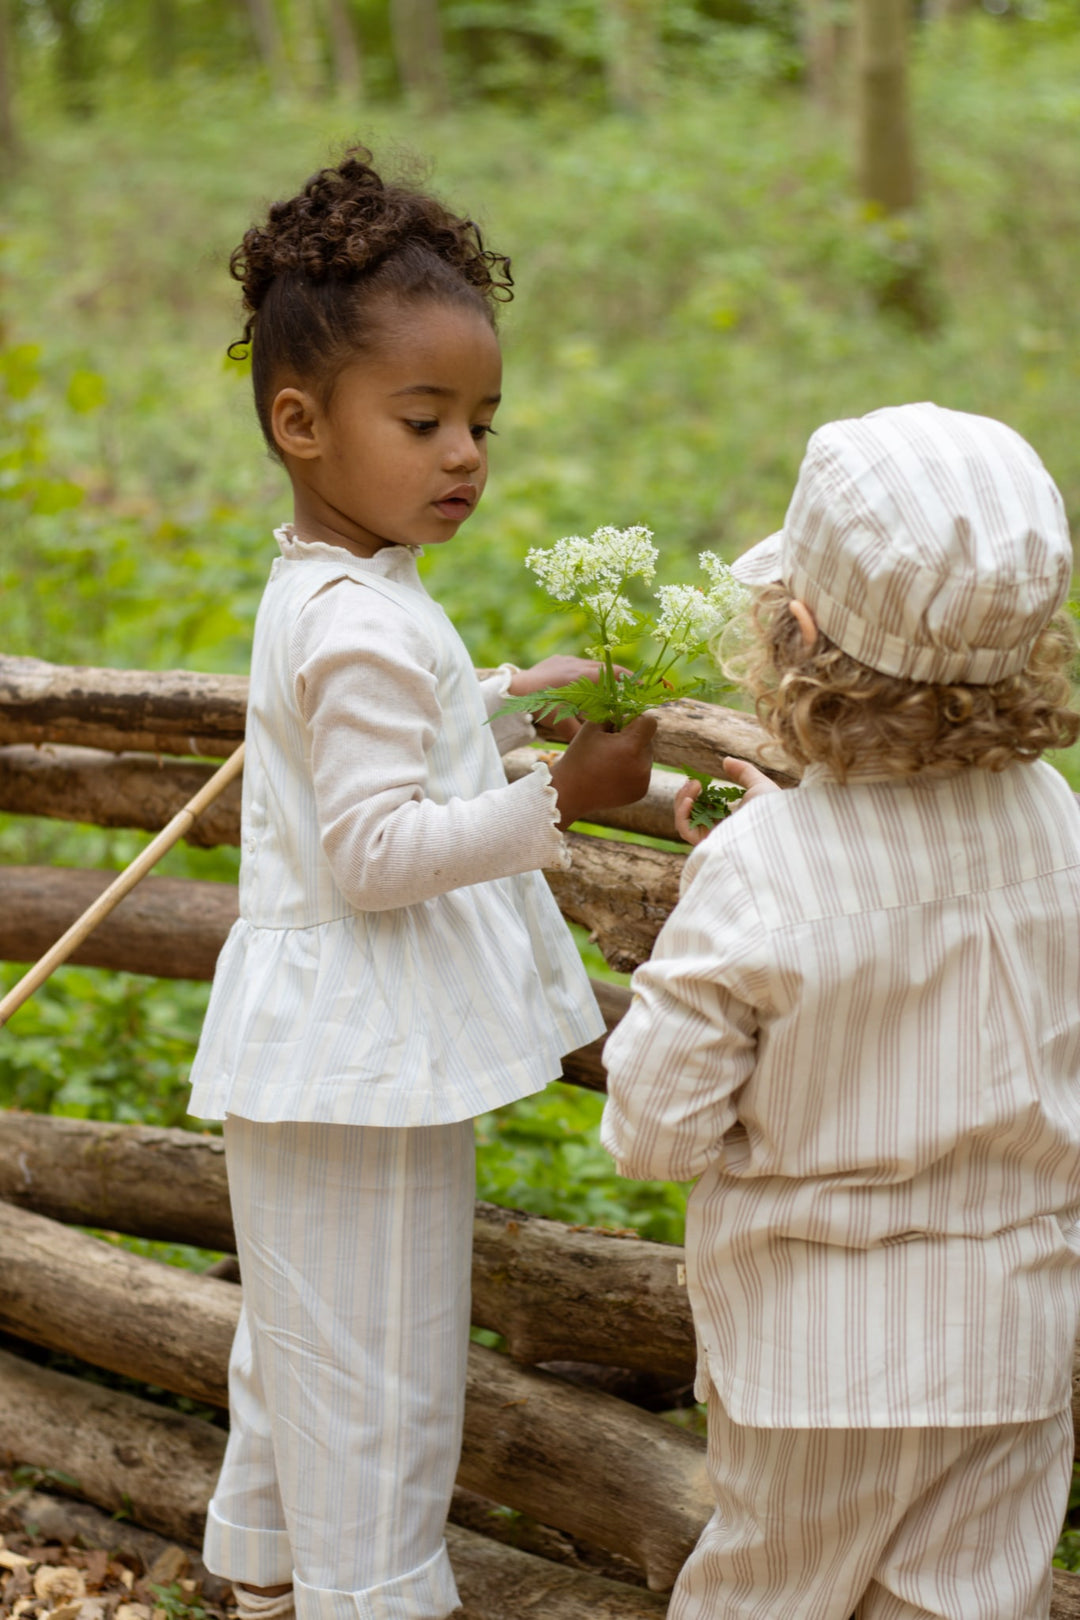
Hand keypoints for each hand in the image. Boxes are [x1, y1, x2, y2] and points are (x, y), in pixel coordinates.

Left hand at [508, 656, 629, 742]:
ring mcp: (568, 660)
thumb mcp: (562, 724)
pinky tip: (584, 687)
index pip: (617, 675)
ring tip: (608, 691)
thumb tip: (597, 745)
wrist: (511, 690)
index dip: (634, 680)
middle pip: (608, 669)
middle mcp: (579, 664)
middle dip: (621, 680)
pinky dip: (586, 676)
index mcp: (584, 677)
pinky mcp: (558, 659)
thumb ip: (582, 732)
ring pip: (594, 667)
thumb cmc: (538, 707)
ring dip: (603, 678)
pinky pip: (579, 665)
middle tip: (632, 690)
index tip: (646, 686)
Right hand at [549, 713, 657, 830]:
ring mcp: (643, 781)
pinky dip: (632, 771)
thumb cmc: (579, 755)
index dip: (635, 721)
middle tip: (609, 746)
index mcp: (631, 746)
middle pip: (648, 740)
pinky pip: (642, 773)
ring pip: (646, 757)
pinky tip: (612, 775)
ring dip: (633, 755)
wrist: (569, 792)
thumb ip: (614, 714)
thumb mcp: (593, 726)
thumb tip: (629, 711)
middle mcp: (642, 765)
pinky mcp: (641, 792)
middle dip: (633, 739)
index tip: (620, 727)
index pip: (649, 723)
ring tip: (609, 762)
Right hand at [673, 755, 780, 845]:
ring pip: (685, 820)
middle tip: (694, 781)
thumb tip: (726, 760)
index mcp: (731, 818)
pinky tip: (689, 799)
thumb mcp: (759, 785)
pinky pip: (685, 830)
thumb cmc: (772, 810)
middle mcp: (719, 830)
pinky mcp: (707, 844)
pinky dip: (682, 814)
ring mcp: (712, 837)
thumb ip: (743, 771)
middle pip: (691, 813)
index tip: (698, 780)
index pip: (705, 807)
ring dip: (683, 800)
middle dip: (687, 794)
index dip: (696, 793)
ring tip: (694, 784)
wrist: (777, 829)